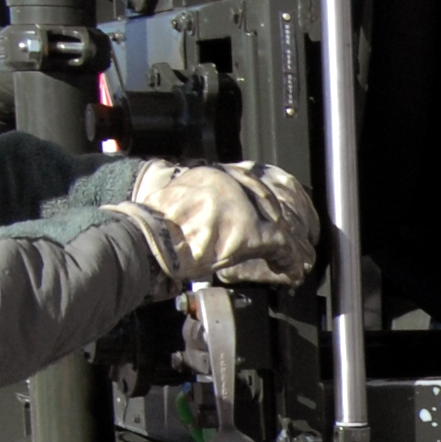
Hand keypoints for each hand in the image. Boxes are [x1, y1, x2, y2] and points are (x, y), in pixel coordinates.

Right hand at [124, 159, 320, 287]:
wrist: (148, 239)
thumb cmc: (152, 229)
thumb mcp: (177, 202)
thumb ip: (199, 203)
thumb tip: (210, 221)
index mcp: (211, 173)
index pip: (248, 180)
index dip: (262, 201)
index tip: (269, 213)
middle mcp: (229, 182)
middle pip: (267, 198)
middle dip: (279, 219)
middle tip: (284, 235)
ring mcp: (241, 205)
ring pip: (277, 222)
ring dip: (286, 243)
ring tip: (292, 258)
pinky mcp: (249, 230)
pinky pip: (279, 243)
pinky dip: (288, 258)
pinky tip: (290, 269)